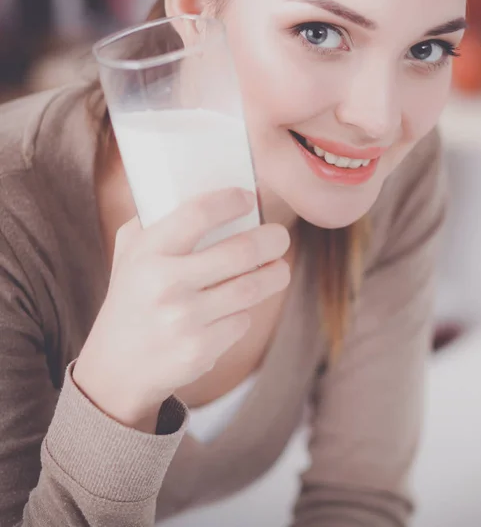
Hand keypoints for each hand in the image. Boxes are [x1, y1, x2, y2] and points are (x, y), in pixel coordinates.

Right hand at [73, 188, 289, 431]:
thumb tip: (210, 195)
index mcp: (147, 253)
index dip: (231, 201)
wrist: (117, 367)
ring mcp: (184, 320)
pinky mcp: (200, 350)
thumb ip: (158, 221)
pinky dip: (244, 312)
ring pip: (251, 288)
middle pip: (241, 251)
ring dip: (276, 275)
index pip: (198, 214)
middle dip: (272, 239)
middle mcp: (165, 284)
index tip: (248, 198)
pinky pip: (242, 321)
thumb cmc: (133, 298)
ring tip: (279, 268)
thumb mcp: (130, 254)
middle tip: (281, 236)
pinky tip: (236, 309)